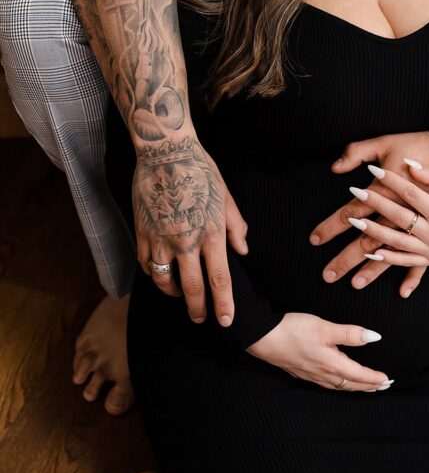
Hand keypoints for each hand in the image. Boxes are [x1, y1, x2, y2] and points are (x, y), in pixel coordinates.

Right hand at [133, 134, 248, 326]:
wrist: (166, 151)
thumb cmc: (200, 170)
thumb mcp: (226, 196)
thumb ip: (236, 226)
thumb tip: (243, 250)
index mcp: (211, 231)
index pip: (219, 279)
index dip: (223, 304)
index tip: (226, 321)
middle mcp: (185, 240)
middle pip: (191, 288)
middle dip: (198, 309)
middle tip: (201, 320)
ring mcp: (160, 238)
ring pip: (164, 281)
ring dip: (174, 293)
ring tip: (181, 295)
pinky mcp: (142, 232)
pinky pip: (145, 264)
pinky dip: (153, 274)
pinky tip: (160, 273)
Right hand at [246, 313, 391, 391]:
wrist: (264, 338)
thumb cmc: (294, 330)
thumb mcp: (324, 327)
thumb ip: (349, 333)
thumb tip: (375, 337)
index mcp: (332, 364)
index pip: (359, 375)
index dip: (374, 378)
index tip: (387, 380)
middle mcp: (323, 374)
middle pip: (351, 384)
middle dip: (368, 386)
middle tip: (383, 386)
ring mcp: (312, 375)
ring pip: (339, 386)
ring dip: (355, 387)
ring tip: (365, 387)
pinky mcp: (302, 372)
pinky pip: (327, 384)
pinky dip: (340, 385)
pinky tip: (337, 381)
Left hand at [339, 161, 428, 268]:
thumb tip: (409, 165)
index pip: (410, 194)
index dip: (391, 180)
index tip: (372, 170)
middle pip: (399, 217)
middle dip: (376, 204)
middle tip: (355, 192)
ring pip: (397, 242)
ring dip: (374, 233)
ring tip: (354, 222)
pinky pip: (406, 262)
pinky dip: (388, 259)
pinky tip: (370, 254)